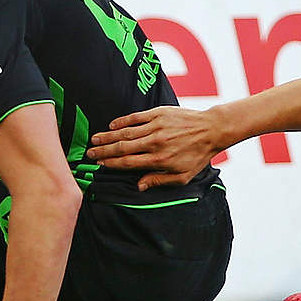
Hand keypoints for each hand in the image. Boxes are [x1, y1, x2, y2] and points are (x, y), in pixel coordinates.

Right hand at [87, 106, 220, 190]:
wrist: (211, 130)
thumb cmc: (197, 155)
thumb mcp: (182, 176)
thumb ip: (159, 180)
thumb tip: (139, 186)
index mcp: (159, 160)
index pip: (128, 163)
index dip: (111, 164)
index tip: (99, 165)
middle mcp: (155, 143)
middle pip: (122, 148)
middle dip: (104, 151)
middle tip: (89, 153)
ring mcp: (156, 127)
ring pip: (126, 133)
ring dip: (108, 136)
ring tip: (95, 140)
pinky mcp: (158, 113)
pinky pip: (136, 117)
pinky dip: (122, 121)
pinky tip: (112, 125)